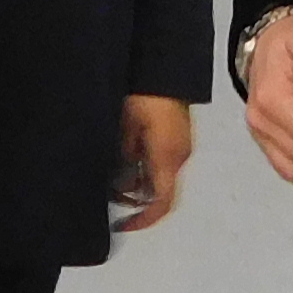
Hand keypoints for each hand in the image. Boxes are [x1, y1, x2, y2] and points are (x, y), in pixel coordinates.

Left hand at [114, 95, 193, 231]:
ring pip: (160, 177)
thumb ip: (125, 156)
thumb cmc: (146, 95)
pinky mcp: (179, 136)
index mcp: (168, 158)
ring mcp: (182, 147)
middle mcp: (179, 157)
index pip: (161, 203)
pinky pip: (162, 162)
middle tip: (110, 194)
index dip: (143, 221)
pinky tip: (127, 156)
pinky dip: (145, 167)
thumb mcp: (126, 128)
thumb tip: (121, 178)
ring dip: (138, 181)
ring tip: (113, 173)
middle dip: (135, 198)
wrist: (166, 67)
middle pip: (160, 192)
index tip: (124, 226)